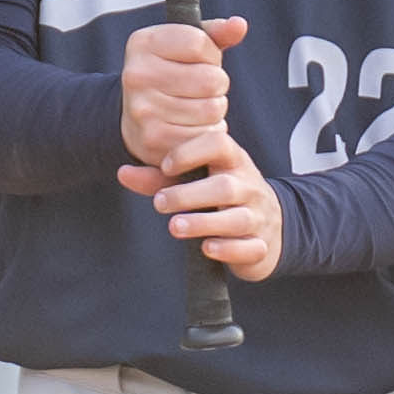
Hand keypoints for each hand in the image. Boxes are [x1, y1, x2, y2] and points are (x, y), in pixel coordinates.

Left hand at [119, 125, 283, 282]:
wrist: (270, 228)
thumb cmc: (223, 198)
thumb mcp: (197, 180)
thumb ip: (160, 178)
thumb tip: (123, 173)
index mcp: (233, 162)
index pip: (219, 144)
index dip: (191, 152)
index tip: (166, 166)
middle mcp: (249, 187)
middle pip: (225, 186)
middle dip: (189, 195)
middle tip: (159, 204)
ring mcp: (258, 217)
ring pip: (237, 218)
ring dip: (204, 223)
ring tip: (175, 227)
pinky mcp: (261, 246)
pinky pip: (250, 248)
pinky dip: (228, 250)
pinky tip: (207, 248)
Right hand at [120, 16, 246, 167]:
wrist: (136, 122)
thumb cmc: (169, 76)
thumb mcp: (185, 48)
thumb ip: (214, 34)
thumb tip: (239, 25)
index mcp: (143, 43)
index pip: (199, 43)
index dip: (211, 55)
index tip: (202, 62)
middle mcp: (137, 75)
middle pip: (210, 79)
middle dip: (217, 85)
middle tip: (202, 90)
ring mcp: (143, 109)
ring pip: (211, 109)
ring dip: (214, 110)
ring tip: (198, 107)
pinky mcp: (154, 139)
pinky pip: (204, 135)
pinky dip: (207, 132)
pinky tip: (193, 127)